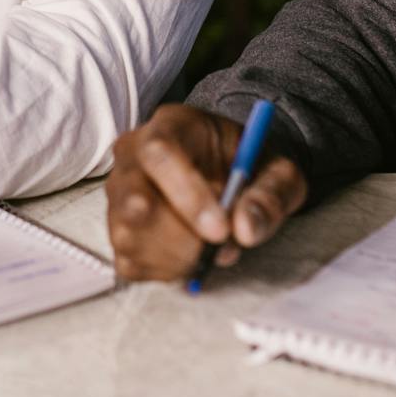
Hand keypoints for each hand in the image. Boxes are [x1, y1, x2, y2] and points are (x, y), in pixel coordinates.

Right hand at [105, 103, 307, 280]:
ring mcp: (119, 193)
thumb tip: (246, 229)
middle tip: (221, 246)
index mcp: (170, 125)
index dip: (188, 196)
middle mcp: (132, 155)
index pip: (159, 153)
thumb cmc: (248, 165)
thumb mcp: (278, 171)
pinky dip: (165, 271)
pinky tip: (189, 256)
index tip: (221, 230)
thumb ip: (270, 194)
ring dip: (176, 257)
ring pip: (128, 236)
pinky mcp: (117, 229)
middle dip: (183, 238)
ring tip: (209, 248)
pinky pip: (129, 262)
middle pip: (134, 202)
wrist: (230, 173)